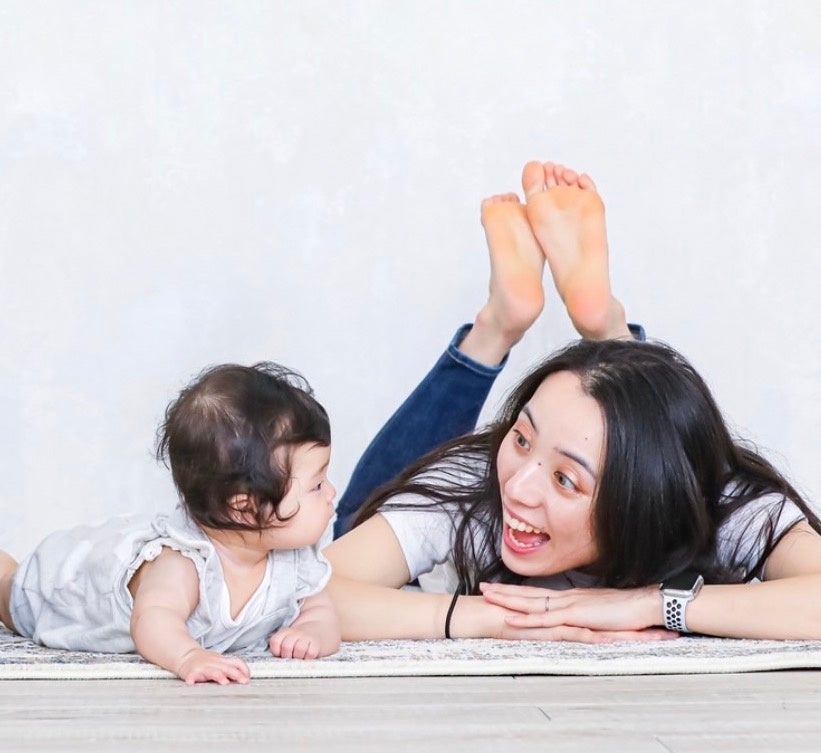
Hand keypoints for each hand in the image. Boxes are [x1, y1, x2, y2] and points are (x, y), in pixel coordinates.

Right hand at [175, 648, 250, 684]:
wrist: (187, 655)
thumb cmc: (205, 662)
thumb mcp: (221, 662)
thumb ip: (231, 669)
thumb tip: (246, 677)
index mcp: (222, 661)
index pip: (236, 662)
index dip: (244, 669)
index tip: (248, 678)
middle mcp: (214, 663)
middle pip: (227, 668)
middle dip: (236, 674)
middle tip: (243, 681)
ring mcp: (203, 667)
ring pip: (212, 671)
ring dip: (218, 676)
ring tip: (224, 682)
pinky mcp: (191, 672)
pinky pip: (192, 675)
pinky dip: (192, 679)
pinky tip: (192, 682)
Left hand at [269, 625, 325, 659]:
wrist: (323, 625)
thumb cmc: (303, 636)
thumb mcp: (289, 636)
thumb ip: (280, 645)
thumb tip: (276, 658)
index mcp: (286, 632)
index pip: (275, 642)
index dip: (276, 650)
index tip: (280, 653)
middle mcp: (296, 633)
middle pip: (286, 646)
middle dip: (287, 655)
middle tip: (292, 656)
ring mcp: (308, 637)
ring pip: (299, 650)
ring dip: (299, 656)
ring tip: (301, 656)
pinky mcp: (318, 644)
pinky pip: (311, 653)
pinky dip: (309, 657)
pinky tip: (309, 655)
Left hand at [480, 582, 677, 641]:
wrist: (648, 604)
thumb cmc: (630, 610)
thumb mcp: (604, 613)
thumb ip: (590, 616)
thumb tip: (581, 619)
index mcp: (573, 597)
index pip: (539, 593)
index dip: (519, 591)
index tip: (501, 588)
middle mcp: (568, 598)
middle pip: (529, 594)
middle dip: (504, 591)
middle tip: (482, 587)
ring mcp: (570, 606)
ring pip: (532, 603)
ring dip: (508, 601)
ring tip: (487, 598)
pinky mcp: (576, 616)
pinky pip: (546, 620)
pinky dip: (527, 620)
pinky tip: (511, 620)